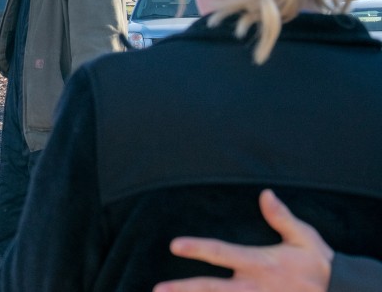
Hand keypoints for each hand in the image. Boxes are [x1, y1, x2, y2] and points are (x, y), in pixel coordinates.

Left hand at [153, 190, 332, 291]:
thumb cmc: (318, 264)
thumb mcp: (304, 238)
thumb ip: (281, 218)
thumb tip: (265, 194)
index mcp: (261, 263)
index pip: (222, 253)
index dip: (197, 248)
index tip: (175, 245)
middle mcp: (254, 286)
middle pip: (212, 288)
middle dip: (184, 289)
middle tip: (158, 289)